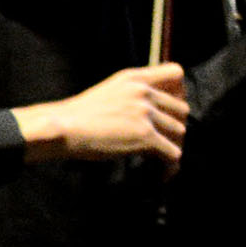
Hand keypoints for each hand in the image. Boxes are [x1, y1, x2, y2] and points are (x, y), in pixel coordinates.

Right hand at [19, 62, 187, 166]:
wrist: (63, 127)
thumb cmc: (80, 115)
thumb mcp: (110, 91)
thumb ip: (132, 93)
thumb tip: (151, 109)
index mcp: (135, 78)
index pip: (176, 72)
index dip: (180, 91)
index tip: (171, 109)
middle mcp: (144, 92)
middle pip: (182, 108)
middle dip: (176, 125)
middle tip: (165, 141)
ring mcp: (145, 114)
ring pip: (179, 131)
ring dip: (172, 146)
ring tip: (162, 160)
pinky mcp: (146, 136)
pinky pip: (172, 154)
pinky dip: (169, 166)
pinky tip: (161, 174)